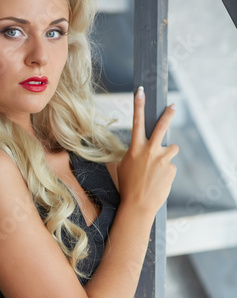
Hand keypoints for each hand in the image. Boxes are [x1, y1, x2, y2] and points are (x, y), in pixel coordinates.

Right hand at [117, 86, 178, 215]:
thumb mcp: (123, 167)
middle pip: (162, 126)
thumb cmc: (127, 186)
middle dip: (168, 114)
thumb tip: (142, 151)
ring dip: (167, 154)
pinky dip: (166, 172)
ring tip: (159, 168)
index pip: (136, 122)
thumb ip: (133, 155)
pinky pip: (171, 166)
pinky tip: (159, 181)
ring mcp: (162, 159)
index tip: (141, 92)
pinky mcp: (171, 169)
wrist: (138, 205)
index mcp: (135, 148)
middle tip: (173, 106)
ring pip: (171, 148)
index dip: (138, 105)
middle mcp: (150, 151)